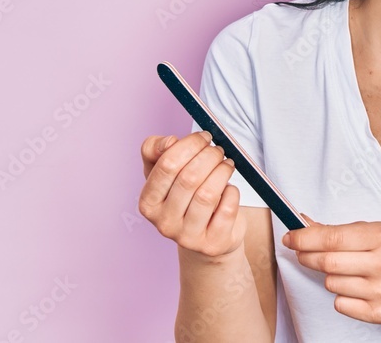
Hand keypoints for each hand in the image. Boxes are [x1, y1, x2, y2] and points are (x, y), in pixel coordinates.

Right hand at [138, 131, 244, 258]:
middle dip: (209, 156)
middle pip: (189, 178)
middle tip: (218, 150)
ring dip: (222, 171)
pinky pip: (227, 209)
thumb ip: (157, 150)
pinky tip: (229, 188)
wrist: (207, 234)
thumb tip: (169, 141)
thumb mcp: (165, 172)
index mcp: (148, 202)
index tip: (204, 137)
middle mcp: (164, 223)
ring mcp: (188, 237)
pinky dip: (232, 192)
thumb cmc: (185, 196)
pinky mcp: (212, 244)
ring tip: (226, 164)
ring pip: (208, 194)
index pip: (166, 165)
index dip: (190, 145)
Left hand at [281, 215, 380, 323]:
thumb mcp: (376, 232)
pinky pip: (340, 304)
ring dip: (330, 276)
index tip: (290, 237)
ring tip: (350, 271)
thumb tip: (303, 223)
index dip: (305, 238)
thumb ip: (339, 230)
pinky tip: (359, 288)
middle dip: (307, 256)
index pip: (333, 237)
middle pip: (327, 262)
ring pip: (331, 283)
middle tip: (302, 253)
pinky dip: (342, 296)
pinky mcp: (380, 314)